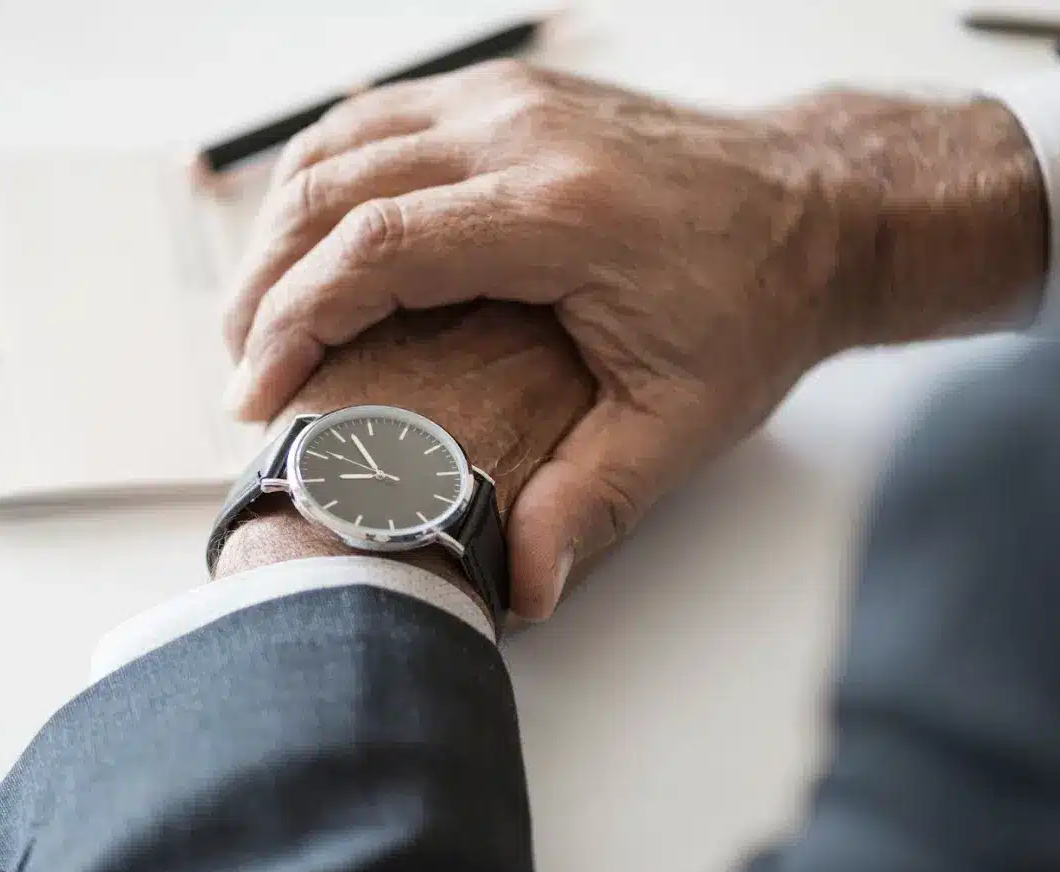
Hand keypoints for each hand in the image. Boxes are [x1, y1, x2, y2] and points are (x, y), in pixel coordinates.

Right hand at [221, 62, 1044, 619]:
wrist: (815, 209)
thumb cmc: (754, 303)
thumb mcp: (683, 421)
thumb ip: (592, 501)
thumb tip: (521, 587)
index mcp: (560, 212)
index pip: (374, 249)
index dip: (292, 322)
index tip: (256, 392)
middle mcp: (522, 135)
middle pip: (332, 187)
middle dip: (263, 284)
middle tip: (244, 367)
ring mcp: (511, 100)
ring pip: (340, 141)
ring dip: (279, 228)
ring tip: (260, 315)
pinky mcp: (508, 95)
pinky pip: (378, 117)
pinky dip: (323, 178)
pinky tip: (309, 238)